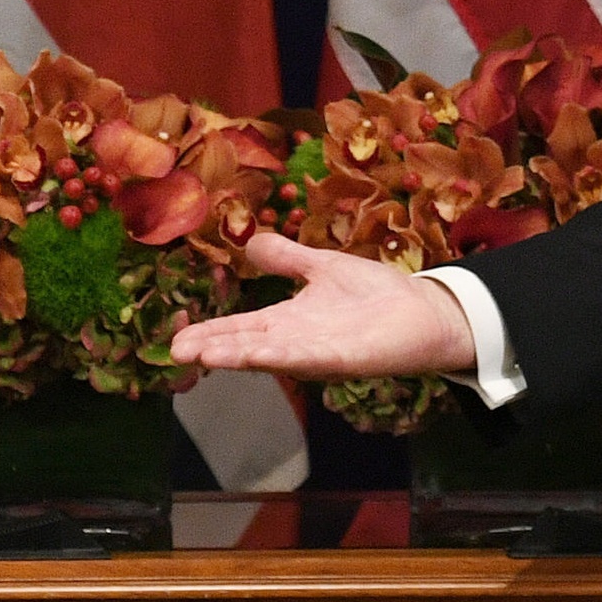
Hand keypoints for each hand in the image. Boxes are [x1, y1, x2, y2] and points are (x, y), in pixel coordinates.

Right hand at [168, 232, 477, 378]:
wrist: (425, 311)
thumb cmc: (376, 294)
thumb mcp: (322, 267)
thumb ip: (287, 258)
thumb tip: (251, 241)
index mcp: (289, 321)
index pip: (241, 328)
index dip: (210, 333)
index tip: (177, 339)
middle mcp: (298, 341)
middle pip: (247, 346)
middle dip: (213, 349)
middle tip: (176, 353)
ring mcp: (320, 353)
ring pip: (272, 356)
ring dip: (238, 356)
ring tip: (204, 357)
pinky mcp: (347, 359)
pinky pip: (311, 358)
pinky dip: (285, 357)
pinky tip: (261, 355)